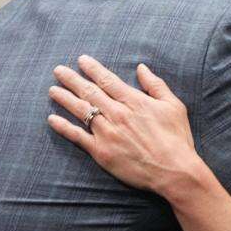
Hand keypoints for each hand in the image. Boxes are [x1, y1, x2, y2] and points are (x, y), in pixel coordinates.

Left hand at [48, 55, 206, 202]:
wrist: (174, 171)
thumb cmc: (177, 138)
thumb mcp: (173, 106)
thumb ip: (155, 85)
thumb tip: (141, 68)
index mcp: (134, 101)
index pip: (107, 80)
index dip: (92, 69)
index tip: (81, 60)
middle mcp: (117, 114)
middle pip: (89, 92)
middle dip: (72, 79)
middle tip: (58, 70)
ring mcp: (107, 133)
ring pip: (81, 111)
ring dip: (64, 98)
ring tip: (53, 90)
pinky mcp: (101, 152)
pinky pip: (77, 136)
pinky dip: (63, 127)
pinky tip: (52, 119)